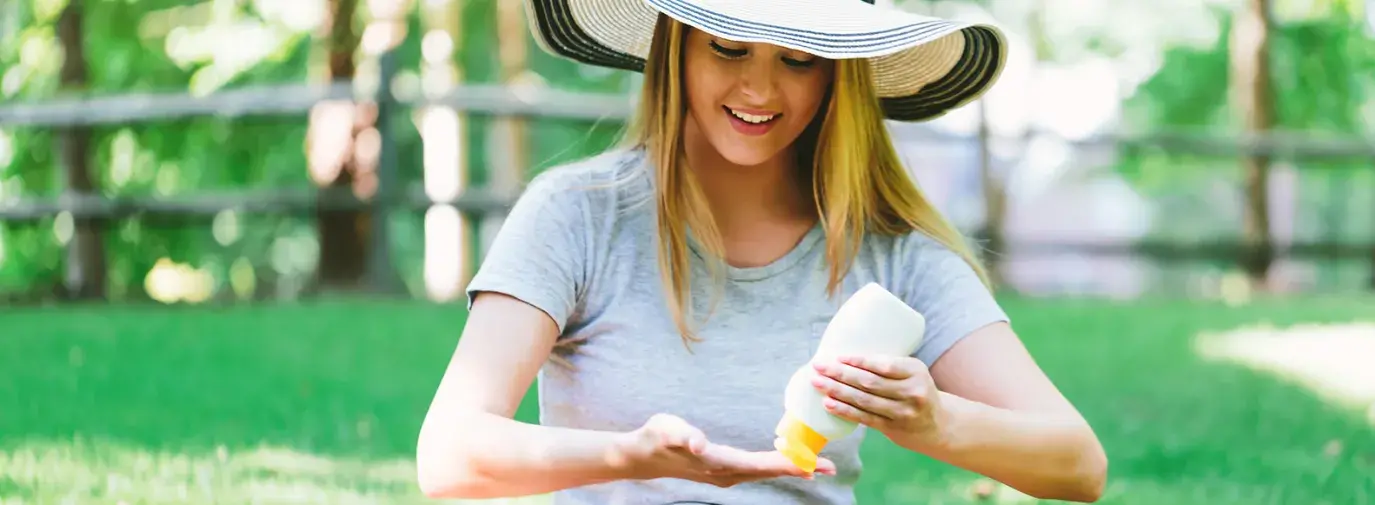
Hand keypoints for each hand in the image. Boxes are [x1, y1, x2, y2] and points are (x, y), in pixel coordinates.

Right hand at [616, 413, 836, 487]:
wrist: (641, 456)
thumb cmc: (655, 438)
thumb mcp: (667, 430)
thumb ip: (683, 435)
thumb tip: (698, 442)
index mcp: (718, 463)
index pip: (759, 464)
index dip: (786, 463)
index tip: (810, 463)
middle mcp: (726, 473)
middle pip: (769, 472)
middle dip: (799, 469)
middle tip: (829, 467)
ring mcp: (725, 474)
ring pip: (765, 472)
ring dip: (790, 468)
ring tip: (816, 466)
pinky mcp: (724, 470)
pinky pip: (757, 469)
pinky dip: (776, 465)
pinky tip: (787, 460)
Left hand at [810, 355, 946, 448]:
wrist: (937, 424)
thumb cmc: (916, 390)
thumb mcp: (912, 372)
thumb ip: (888, 365)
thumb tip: (846, 357)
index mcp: (916, 371)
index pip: (884, 365)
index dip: (860, 361)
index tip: (838, 356)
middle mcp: (912, 392)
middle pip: (869, 382)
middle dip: (840, 373)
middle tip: (819, 366)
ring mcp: (902, 412)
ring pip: (864, 400)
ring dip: (837, 391)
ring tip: (818, 383)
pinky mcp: (892, 428)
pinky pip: (864, 418)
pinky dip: (844, 410)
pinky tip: (828, 403)